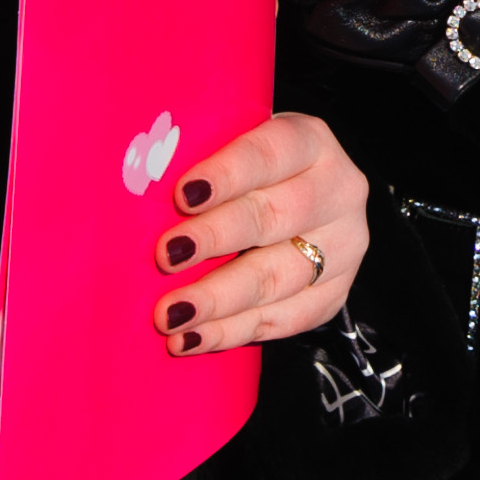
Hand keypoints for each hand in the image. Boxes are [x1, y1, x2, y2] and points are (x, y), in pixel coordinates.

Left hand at [150, 111, 369, 352]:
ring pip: (280, 277)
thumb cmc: (241, 168)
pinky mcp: (334, 293)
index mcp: (310, 141)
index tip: (183, 195)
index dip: (226, 174)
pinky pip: (285, 319)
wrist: (290, 197)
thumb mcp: (229, 142)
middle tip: (166, 257)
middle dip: (215, 239)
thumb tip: (136, 177)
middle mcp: (338, 191)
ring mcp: (343, 246)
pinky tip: (192, 338)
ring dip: (219, 299)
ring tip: (170, 314)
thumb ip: (195, 153)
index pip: (269, 154)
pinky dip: (233, 331)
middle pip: (274, 217)